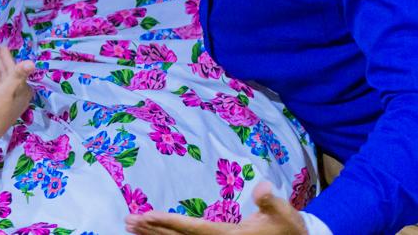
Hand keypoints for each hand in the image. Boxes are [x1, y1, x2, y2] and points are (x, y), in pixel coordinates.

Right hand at [0, 46, 33, 151]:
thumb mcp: (8, 89)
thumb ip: (19, 74)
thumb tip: (33, 63)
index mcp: (23, 92)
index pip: (17, 71)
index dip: (9, 58)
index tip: (2, 46)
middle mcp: (19, 97)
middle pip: (12, 74)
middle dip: (4, 60)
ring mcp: (8, 102)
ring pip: (5, 79)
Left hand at [126, 183, 306, 234]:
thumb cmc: (289, 228)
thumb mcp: (286, 214)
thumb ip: (272, 202)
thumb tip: (262, 188)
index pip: (194, 230)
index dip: (169, 223)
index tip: (147, 216)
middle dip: (153, 231)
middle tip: (128, 220)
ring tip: (132, 226)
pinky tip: (153, 234)